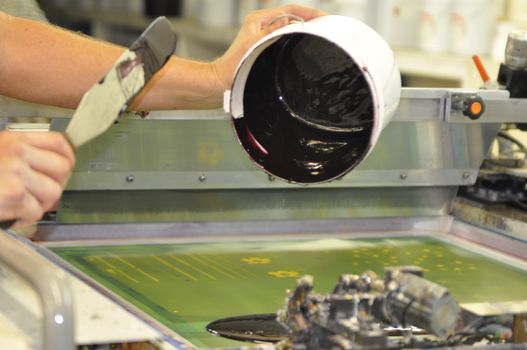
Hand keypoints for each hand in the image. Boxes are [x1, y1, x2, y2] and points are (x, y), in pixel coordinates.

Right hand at [0, 131, 74, 225]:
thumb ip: (25, 156)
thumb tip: (58, 169)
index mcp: (13, 139)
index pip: (59, 143)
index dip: (68, 158)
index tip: (66, 168)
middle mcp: (16, 152)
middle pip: (63, 169)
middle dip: (55, 186)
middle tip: (41, 194)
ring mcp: (15, 171)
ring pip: (53, 192)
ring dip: (40, 204)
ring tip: (23, 205)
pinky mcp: (13, 192)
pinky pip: (36, 210)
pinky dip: (25, 218)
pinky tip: (12, 213)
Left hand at [211, 4, 325, 91]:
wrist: (223, 78)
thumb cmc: (234, 65)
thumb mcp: (254, 45)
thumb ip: (272, 32)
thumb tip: (291, 22)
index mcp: (258, 19)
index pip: (290, 10)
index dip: (308, 12)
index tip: (323, 17)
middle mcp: (261, 22)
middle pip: (292, 15)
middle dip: (309, 18)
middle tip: (327, 25)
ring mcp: (263, 31)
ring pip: (289, 25)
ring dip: (304, 28)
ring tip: (321, 34)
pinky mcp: (265, 42)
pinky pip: (285, 35)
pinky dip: (296, 37)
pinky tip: (306, 44)